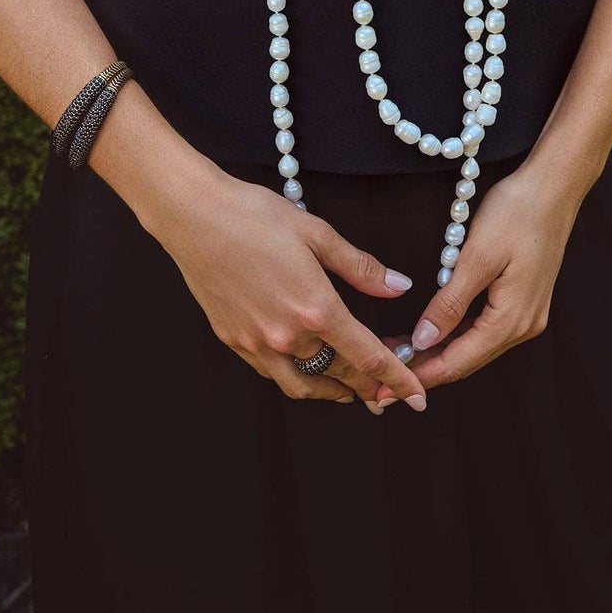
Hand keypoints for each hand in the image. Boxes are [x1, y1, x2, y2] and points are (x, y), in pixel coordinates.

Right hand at [151, 166, 431, 411]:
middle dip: (368, 387)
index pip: (368, 358)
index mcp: (316, 309)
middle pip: (339, 376)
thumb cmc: (254, 216)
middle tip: (387, 387)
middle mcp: (287, 336)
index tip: (418, 396)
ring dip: (331, 391)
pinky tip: (303, 367)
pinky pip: (273, 373)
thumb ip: (361, 267)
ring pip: (303, 385)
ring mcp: (256, 343)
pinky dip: (296, 377)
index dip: (398, 379)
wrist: (193, 216)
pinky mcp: (233, 340)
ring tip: (349, 389)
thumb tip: (399, 286)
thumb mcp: (317, 234)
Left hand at [374, 163, 583, 398]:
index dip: (421, 375)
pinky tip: (435, 328)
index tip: (388, 388)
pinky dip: (457, 333)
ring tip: (402, 349)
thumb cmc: (518, 213)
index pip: (459, 361)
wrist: (554, 186)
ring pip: (476, 346)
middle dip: (427, 367)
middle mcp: (524, 326)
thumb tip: (424, 340)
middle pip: (468, 359)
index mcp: (512, 320)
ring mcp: (528, 314)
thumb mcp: (476, 257)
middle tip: (385, 371)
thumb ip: (449, 303)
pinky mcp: (525, 300)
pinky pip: (485, 328)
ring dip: (440, 351)